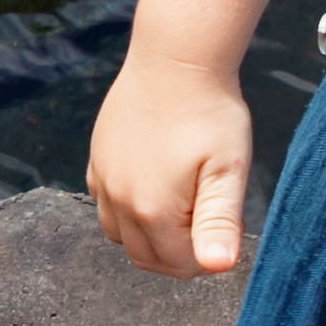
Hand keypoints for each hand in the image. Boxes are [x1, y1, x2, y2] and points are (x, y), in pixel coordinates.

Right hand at [90, 51, 256, 277]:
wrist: (174, 58)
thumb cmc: (209, 113)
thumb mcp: (228, 169)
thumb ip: (220, 221)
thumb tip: (217, 267)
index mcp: (152, 211)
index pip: (177, 265)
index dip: (206, 254)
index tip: (222, 221)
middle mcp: (118, 202)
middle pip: (145, 258)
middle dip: (177, 253)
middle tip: (205, 217)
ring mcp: (103, 180)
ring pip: (120, 236)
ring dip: (150, 236)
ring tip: (182, 205)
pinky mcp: (97, 161)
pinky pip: (105, 206)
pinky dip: (127, 212)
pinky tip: (153, 186)